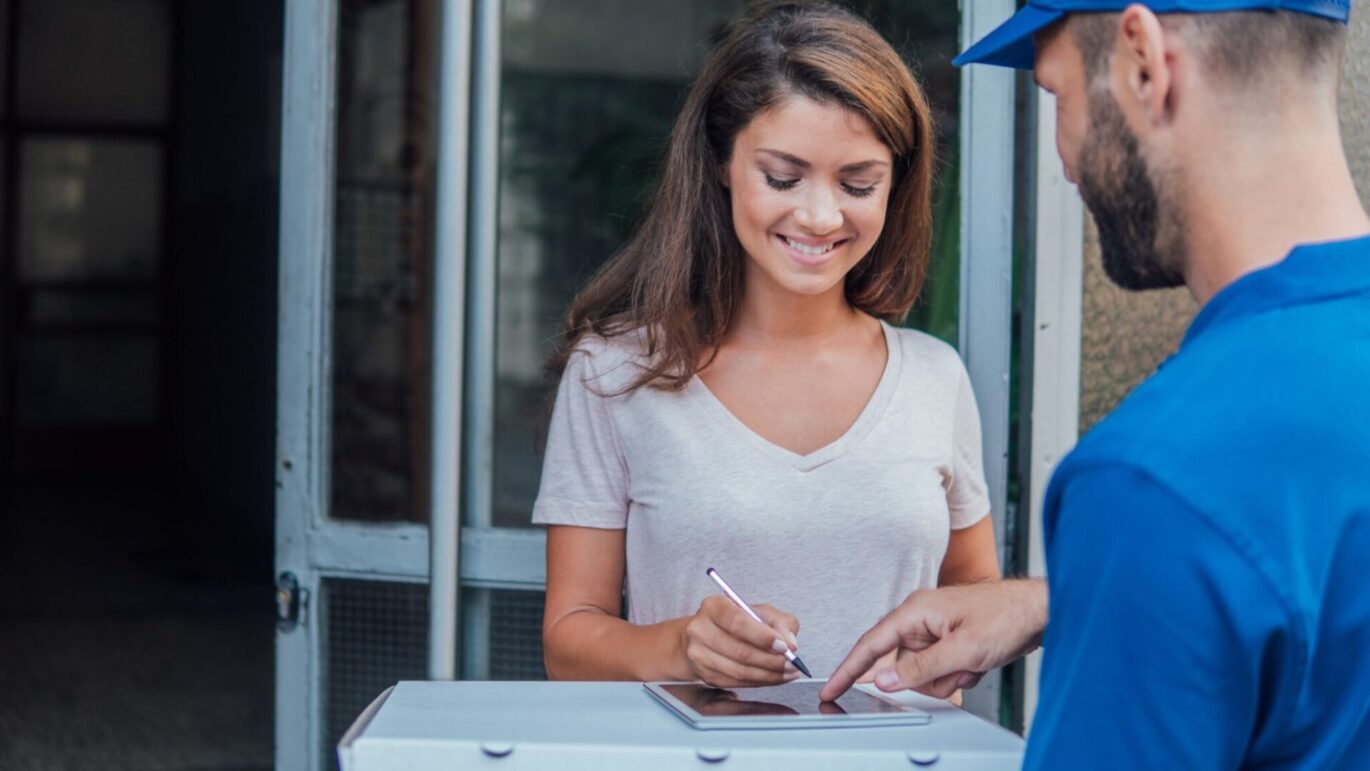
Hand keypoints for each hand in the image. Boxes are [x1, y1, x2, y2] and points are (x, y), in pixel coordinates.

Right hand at [679, 595, 801, 686]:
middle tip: (792, 663)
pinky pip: (737, 683)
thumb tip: (790, 643)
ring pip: (739, 671)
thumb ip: (780, 622)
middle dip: (771, 660)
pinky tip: (774, 677)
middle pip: (739, 651)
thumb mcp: (761, 612)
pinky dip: (760, 682)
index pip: (737, 623)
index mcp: (714, 607)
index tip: (784, 646)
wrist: (707, 636)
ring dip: (769, 675)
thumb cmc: (737, 621)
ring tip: (788, 672)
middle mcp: (701, 630)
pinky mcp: (705, 674)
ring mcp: (699, 654)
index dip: (762, 637)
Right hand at [819, 579, 1046, 701]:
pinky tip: (977, 663)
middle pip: (901, 665)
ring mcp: (934, 631)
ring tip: (972, 663)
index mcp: (914, 612)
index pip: (870, 644)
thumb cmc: (1005, 616)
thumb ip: (919, 668)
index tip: (831, 689)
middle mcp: (919, 620)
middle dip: (929, 677)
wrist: (1038, 612)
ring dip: (948, 677)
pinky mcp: (947, 642)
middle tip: (958, 669)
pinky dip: (958, 674)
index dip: (848, 669)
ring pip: (922, 673)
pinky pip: (939, 671)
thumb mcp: (962, 650)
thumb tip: (883, 680)